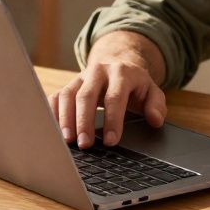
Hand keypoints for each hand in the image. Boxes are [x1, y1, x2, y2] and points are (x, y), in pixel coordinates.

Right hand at [50, 31, 167, 148]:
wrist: (119, 64)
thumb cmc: (135, 85)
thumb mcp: (152, 92)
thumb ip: (157, 105)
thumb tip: (155, 120)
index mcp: (121, 73)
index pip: (115, 97)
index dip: (113, 120)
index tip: (111, 141)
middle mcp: (98, 71)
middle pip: (86, 96)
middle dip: (84, 122)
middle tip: (85, 145)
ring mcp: (80, 76)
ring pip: (68, 95)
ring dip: (65, 119)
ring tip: (67, 142)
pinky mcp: (69, 84)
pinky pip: (56, 96)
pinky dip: (53, 113)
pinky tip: (53, 131)